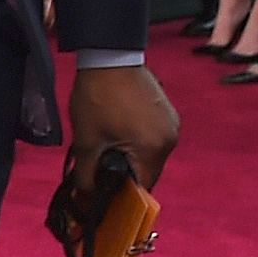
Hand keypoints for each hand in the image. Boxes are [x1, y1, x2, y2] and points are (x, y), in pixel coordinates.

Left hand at [66, 63, 177, 198]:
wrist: (109, 57)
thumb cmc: (97, 98)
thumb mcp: (87, 140)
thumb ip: (87, 174)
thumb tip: (85, 200)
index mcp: (154, 149)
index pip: (144, 187)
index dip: (124, 196)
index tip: (105, 196)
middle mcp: (171, 139)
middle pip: (149, 171)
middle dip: (126, 175)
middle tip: (100, 171)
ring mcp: (172, 124)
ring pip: (151, 154)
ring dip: (131, 157)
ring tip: (107, 149)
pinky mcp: (168, 112)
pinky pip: (154, 137)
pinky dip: (138, 142)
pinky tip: (118, 132)